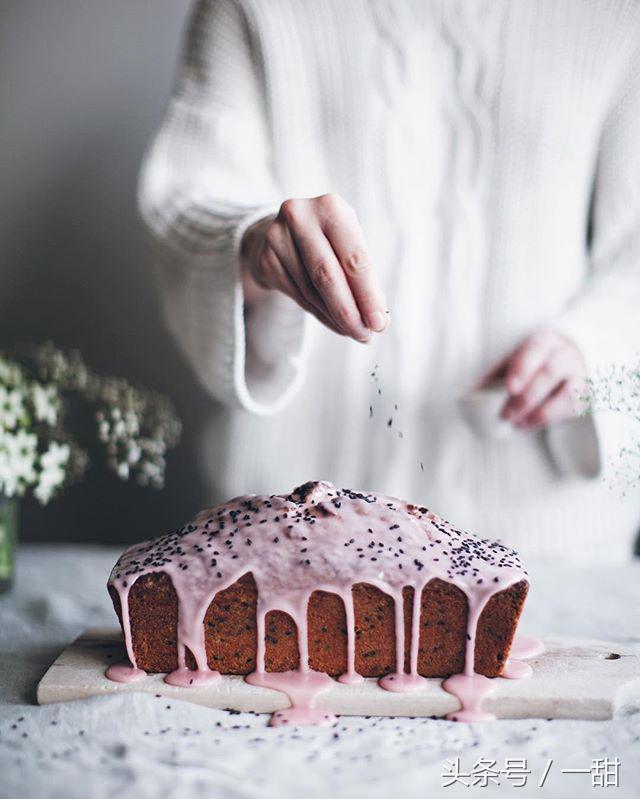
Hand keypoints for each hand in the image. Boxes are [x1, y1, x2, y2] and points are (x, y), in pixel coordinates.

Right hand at [240, 194, 388, 342]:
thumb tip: (377, 319)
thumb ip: (362, 276)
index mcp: (330, 208)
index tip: (379, 323)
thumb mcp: (348, 244)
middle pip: (328, 275)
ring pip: (312, 291)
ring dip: (335, 317)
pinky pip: (298, 297)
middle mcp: (301, 217)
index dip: (368, 294)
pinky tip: (333, 323)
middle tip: (364, 335)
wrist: (277, 233)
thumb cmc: (326, 240)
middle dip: (349, 311)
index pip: (354, 258)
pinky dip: (320, 314)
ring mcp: (278, 238)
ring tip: (353, 331)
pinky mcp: (266, 260)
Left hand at [478, 330, 587, 430]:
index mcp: (544, 341)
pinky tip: (528, 424)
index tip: (510, 387)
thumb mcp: (515, 358)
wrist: (569, 358)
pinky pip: (572, 410)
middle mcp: (565, 355)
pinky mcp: (585, 395)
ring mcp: (580, 375)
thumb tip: (472, 390)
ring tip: (517, 424)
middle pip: (550, 372)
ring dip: (539, 413)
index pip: (535, 349)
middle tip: (506, 414)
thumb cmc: (533, 361)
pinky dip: (548, 420)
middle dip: (527, 396)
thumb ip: (496, 371)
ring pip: (567, 395)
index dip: (523, 368)